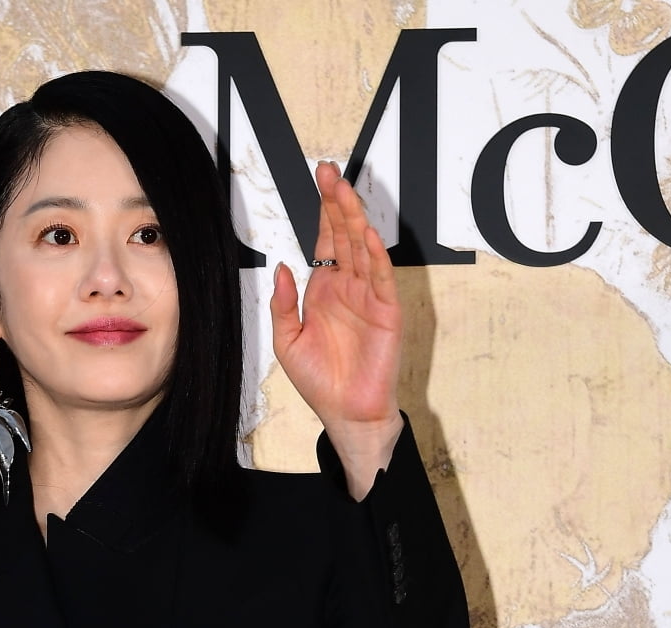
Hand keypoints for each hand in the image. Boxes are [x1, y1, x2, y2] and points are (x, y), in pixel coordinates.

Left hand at [270, 161, 403, 493]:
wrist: (346, 413)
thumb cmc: (320, 381)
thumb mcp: (287, 341)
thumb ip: (283, 305)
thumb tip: (283, 267)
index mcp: (325, 290)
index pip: (326, 241)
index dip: (323, 211)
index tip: (319, 181)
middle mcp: (348, 287)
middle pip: (344, 235)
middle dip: (337, 202)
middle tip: (329, 171)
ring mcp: (369, 297)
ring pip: (362, 249)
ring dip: (354, 219)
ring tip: (344, 190)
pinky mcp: (387, 312)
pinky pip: (380, 279)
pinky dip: (374, 256)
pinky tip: (365, 234)